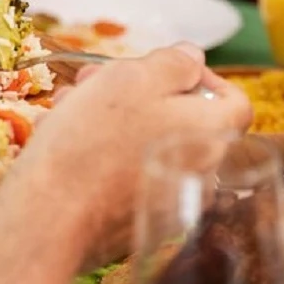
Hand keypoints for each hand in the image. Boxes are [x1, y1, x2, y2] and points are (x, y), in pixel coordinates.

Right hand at [8, 45, 250, 266]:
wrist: (48, 222)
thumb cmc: (92, 144)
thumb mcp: (130, 80)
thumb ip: (171, 64)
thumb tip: (192, 59)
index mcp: (210, 137)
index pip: (234, 101)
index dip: (202, 77)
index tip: (162, 69)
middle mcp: (199, 175)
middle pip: (180, 119)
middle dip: (137, 92)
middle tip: (94, 80)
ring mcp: (166, 204)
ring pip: (145, 143)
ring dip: (109, 117)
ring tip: (67, 106)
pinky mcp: (134, 224)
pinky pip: (125, 175)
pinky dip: (100, 153)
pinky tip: (59, 139)